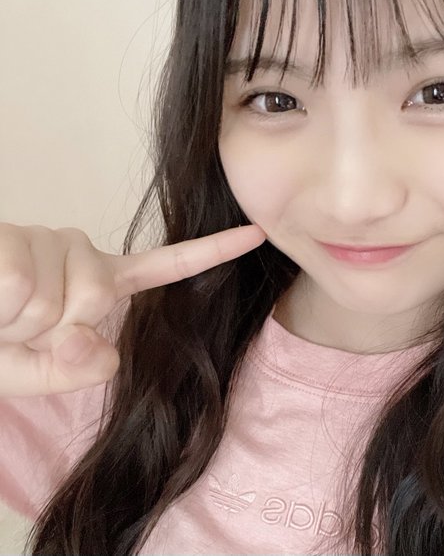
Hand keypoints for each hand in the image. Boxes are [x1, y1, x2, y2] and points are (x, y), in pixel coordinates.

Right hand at [0, 222, 266, 396]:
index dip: (213, 251)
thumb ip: (74, 370)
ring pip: (57, 298)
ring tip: (0, 311)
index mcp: (103, 283)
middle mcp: (84, 253)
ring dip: (18, 322)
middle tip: (20, 327)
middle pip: (100, 299)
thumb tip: (97, 347)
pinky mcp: (16, 237)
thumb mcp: (32, 373)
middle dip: (54, 329)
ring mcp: (51, 241)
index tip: (256, 233)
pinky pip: (22, 287)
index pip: (167, 266)